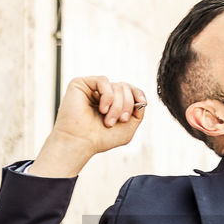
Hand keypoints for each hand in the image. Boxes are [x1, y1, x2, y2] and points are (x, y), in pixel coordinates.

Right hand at [32, 76, 146, 176]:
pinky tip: (102, 109)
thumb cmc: (100, 139)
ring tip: (108, 121)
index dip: (138, 94)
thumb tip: (141, 100)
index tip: (142, 103)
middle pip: (125, 87)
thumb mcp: (128, 128)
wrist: (81, 143)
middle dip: (127, 105)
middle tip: (120, 120)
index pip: (130, 90)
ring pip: (117, 86)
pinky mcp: (81, 84)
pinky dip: (107, 96)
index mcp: (112, 103)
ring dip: (117, 106)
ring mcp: (92, 89)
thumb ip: (138, 113)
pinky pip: (104, 81)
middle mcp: (102, 94)